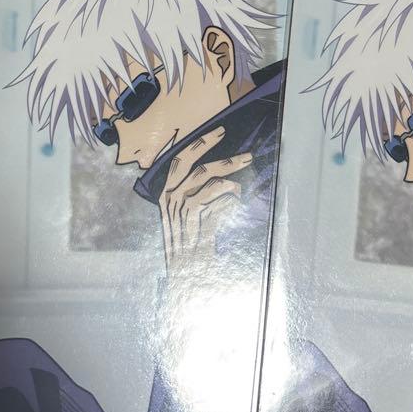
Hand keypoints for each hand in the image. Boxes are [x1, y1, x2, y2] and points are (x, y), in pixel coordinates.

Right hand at [158, 125, 252, 278]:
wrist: (183, 279)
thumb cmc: (188, 251)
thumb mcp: (185, 221)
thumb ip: (198, 199)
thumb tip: (224, 181)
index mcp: (164, 195)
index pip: (179, 160)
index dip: (199, 144)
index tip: (218, 132)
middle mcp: (169, 198)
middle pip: (195, 166)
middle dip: (220, 154)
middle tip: (245, 154)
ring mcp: (179, 208)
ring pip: (209, 179)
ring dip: (233, 175)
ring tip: (248, 180)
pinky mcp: (192, 220)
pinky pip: (216, 198)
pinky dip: (230, 198)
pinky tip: (238, 201)